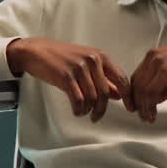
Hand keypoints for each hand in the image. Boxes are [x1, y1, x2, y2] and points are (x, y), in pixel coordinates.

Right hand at [7, 38, 128, 121]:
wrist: (35, 51)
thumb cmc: (60, 57)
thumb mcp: (85, 63)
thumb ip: (103, 77)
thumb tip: (118, 94)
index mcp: (100, 56)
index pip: (122, 79)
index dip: (128, 96)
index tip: (130, 107)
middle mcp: (92, 60)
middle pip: (105, 93)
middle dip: (102, 109)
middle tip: (97, 116)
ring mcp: (78, 68)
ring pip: (92, 98)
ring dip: (88, 110)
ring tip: (83, 112)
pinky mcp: (66, 77)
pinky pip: (78, 100)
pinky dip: (79, 110)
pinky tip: (77, 111)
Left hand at [126, 41, 166, 122]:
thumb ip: (163, 86)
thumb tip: (154, 99)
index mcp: (152, 56)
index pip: (136, 77)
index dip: (133, 94)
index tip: (135, 106)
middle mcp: (152, 57)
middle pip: (137, 84)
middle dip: (137, 103)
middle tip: (141, 115)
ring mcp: (158, 63)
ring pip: (143, 89)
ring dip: (144, 106)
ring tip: (147, 117)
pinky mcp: (166, 71)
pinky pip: (152, 91)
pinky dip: (150, 104)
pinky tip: (153, 112)